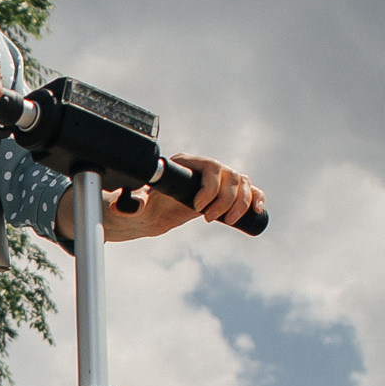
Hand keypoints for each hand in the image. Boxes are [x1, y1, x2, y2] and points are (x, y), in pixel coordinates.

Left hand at [112, 154, 258, 239]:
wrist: (150, 214)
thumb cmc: (142, 205)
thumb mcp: (136, 205)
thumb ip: (133, 203)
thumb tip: (128, 204)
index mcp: (186, 164)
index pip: (210, 167)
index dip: (210, 188)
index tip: (198, 208)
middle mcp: (204, 168)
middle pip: (231, 176)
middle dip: (225, 200)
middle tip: (208, 220)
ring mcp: (217, 180)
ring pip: (243, 183)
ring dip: (241, 204)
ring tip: (226, 221)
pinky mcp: (225, 194)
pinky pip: (250, 191)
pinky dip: (256, 199)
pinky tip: (256, 212)